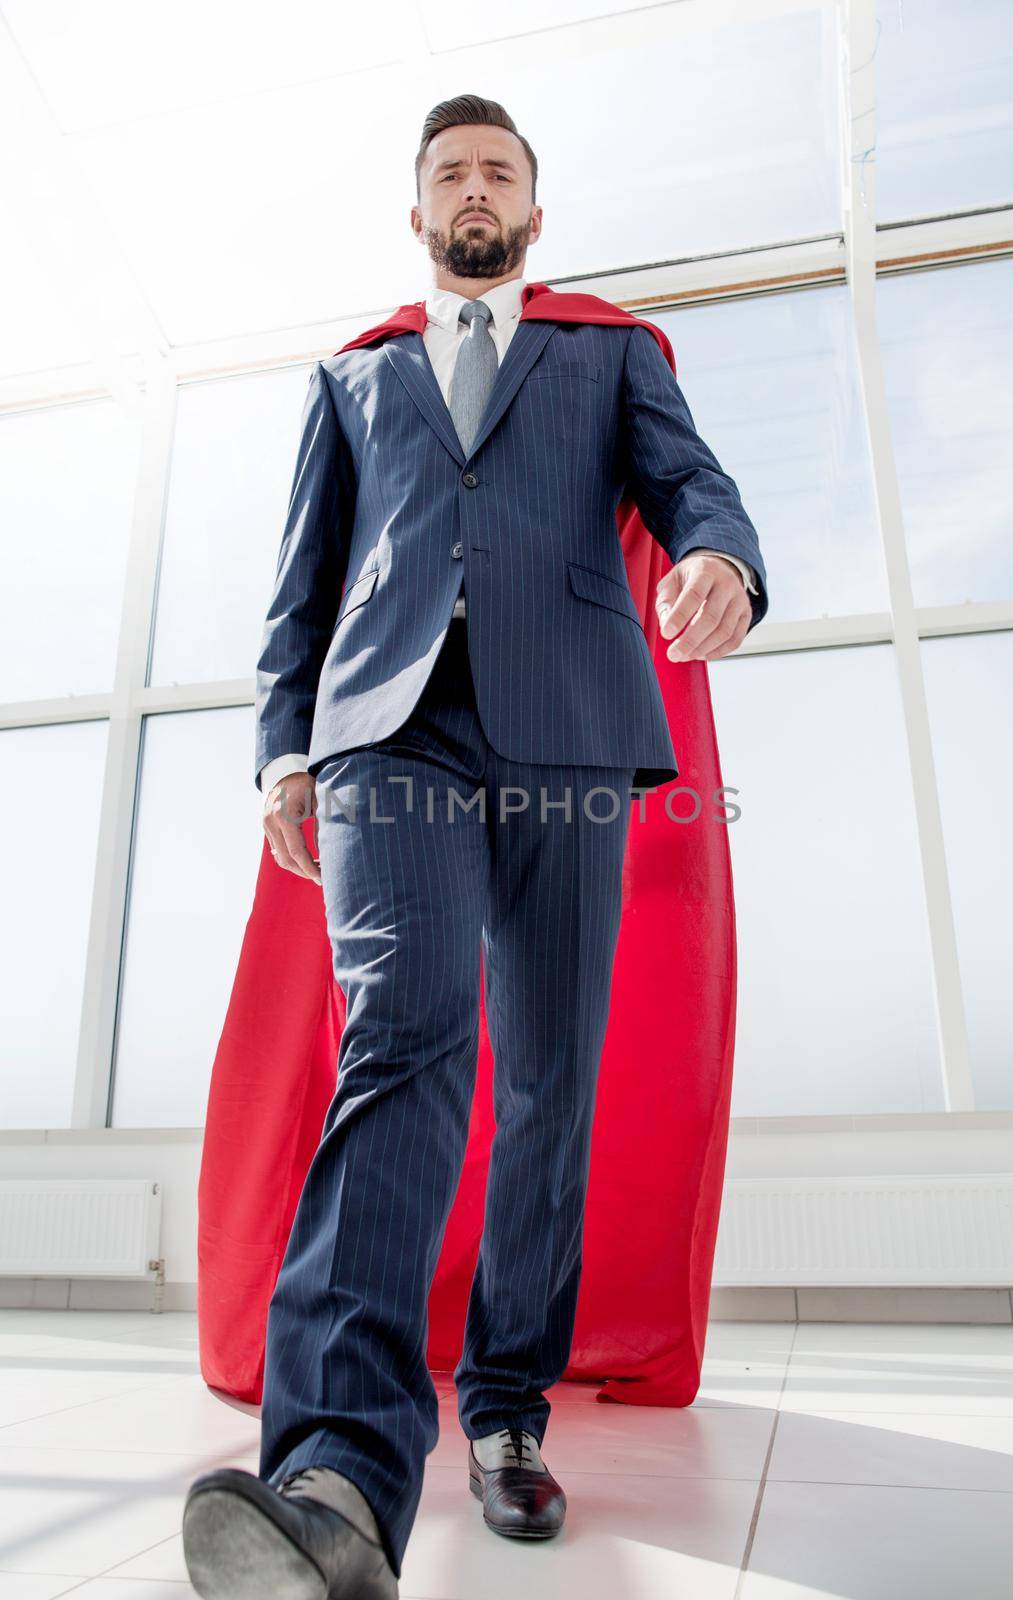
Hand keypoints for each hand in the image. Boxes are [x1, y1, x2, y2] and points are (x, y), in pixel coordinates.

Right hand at [263, 771, 320, 885]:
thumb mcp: (320, 801)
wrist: (287, 770)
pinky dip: (290, 858)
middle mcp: (271, 821)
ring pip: (279, 856)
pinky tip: (305, 861)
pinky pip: (277, 849)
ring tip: (316, 870)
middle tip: (321, 878)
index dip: (310, 868)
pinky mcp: (265, 826)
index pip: (297, 851)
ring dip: (297, 867)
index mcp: (285, 815)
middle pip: (286, 858)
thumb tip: (329, 855)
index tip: (322, 879)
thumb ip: (323, 827)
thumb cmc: (308, 783)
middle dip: (304, 871)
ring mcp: (265, 824)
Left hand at [655, 553, 751, 662]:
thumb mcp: (671, 582)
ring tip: (685, 655)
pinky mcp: (746, 614)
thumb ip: (665, 603)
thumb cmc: (690, 578)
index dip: (679, 617)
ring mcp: (739, 600)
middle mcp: (726, 583)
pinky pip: (735, 639)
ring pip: (724, 632)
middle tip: (674, 654)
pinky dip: (717, 652)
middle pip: (711, 617)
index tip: (666, 633)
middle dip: (690, 640)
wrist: (717, 570)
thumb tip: (666, 625)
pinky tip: (701, 654)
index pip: (694, 595)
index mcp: (705, 571)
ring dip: (702, 649)